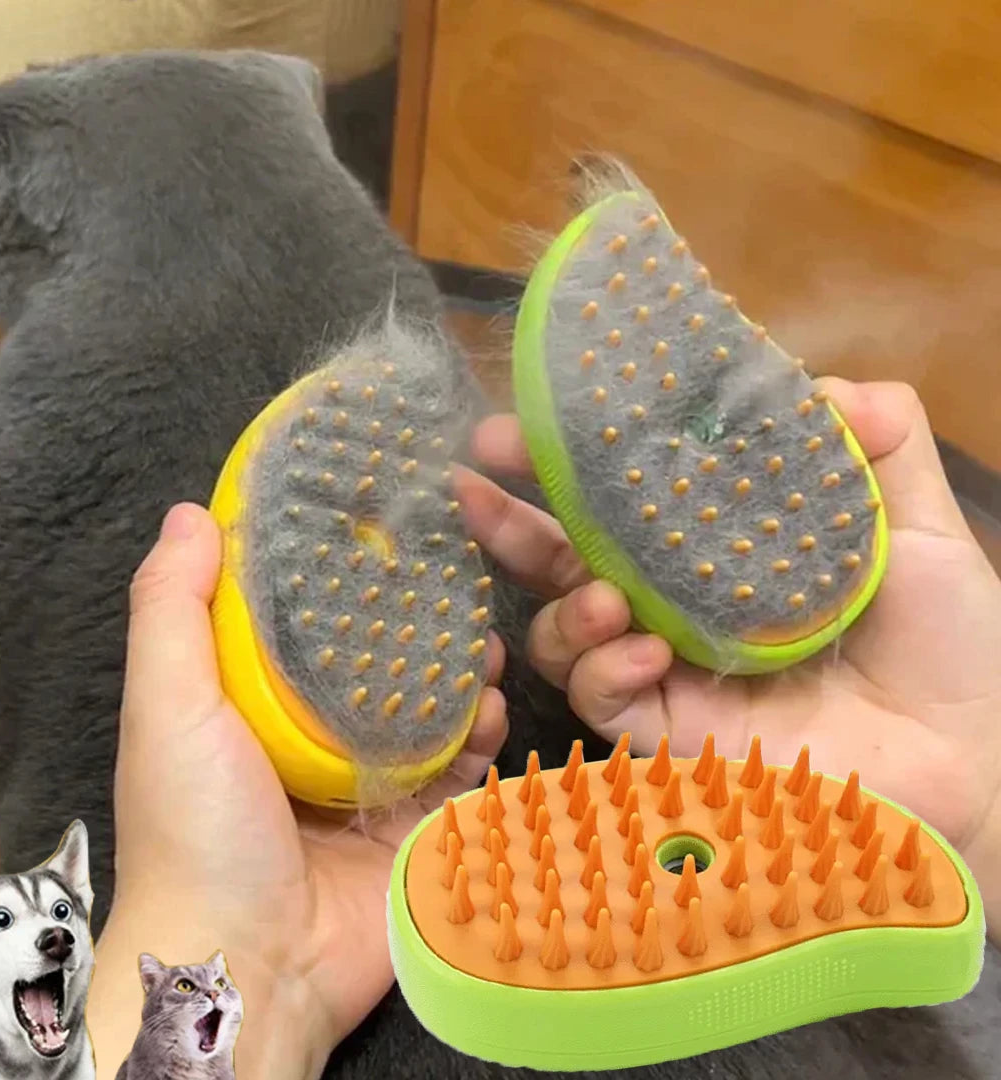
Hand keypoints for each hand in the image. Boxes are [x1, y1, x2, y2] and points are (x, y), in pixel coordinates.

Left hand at [85, 503, 507, 1079]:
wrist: (250, 967)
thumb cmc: (198, 827)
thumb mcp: (168, 706)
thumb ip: (172, 609)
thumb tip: (190, 512)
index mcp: (253, 705)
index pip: (303, 621)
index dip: (341, 575)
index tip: (385, 528)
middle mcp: (313, 738)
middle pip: (378, 662)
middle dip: (420, 626)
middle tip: (458, 590)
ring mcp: (370, 784)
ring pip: (429, 711)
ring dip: (462, 676)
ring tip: (486, 647)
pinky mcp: (415, 828)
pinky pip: (460, 771)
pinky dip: (481, 739)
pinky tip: (494, 713)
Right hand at [458, 379, 1000, 932]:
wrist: (966, 763)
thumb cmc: (945, 646)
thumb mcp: (918, 529)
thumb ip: (881, 446)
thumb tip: (824, 385)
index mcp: (716, 552)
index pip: (627, 498)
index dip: (575, 456)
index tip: (535, 409)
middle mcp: (673, 606)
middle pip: (566, 558)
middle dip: (511, 520)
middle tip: (472, 481)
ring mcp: (663, 671)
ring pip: (563, 631)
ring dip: (563, 604)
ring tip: (605, 595)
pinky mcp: (664, 732)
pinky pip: (599, 697)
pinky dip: (605, 668)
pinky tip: (645, 651)